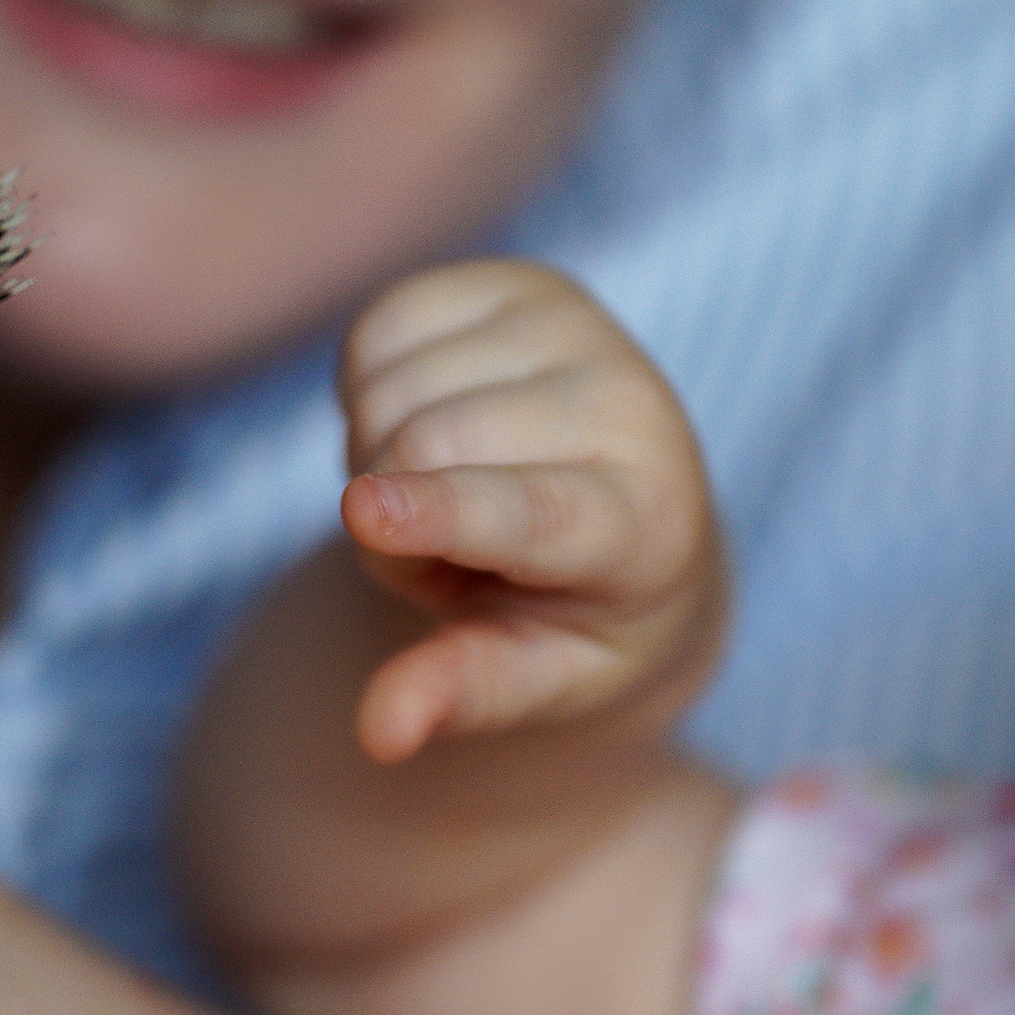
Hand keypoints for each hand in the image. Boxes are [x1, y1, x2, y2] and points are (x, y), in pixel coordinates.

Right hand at [337, 261, 724, 762]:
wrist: (637, 517)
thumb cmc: (581, 619)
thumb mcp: (540, 678)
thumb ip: (464, 694)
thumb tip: (377, 732)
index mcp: (648, 523)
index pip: (534, 513)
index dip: (445, 514)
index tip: (367, 514)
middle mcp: (630, 405)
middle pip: (423, 448)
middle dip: (396, 522)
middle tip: (455, 556)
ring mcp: (580, 328)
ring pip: (391, 389)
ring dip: (385, 461)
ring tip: (459, 492)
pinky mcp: (521, 282)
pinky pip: (382, 325)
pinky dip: (375, 389)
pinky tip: (440, 425)